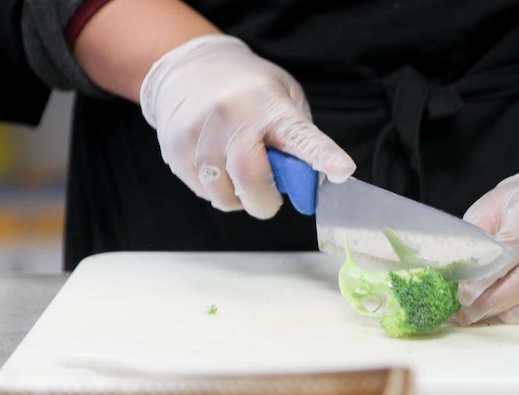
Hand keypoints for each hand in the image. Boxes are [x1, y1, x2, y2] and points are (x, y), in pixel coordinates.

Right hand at [140, 34, 355, 218]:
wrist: (189, 68)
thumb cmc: (249, 90)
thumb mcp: (284, 98)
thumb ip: (298, 138)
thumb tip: (311, 184)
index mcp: (270, 104)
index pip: (300, 135)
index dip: (322, 156)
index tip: (343, 169)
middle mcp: (233, 115)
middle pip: (250, 176)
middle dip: (264, 201)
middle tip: (270, 200)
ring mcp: (199, 131)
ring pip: (221, 192)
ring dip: (238, 197)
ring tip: (241, 177)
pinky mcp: (174, 147)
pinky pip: (201, 190)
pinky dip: (216, 190)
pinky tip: (219, 168)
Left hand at [454, 167, 518, 324]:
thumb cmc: (512, 206)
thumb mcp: (486, 210)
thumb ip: (475, 239)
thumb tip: (456, 275)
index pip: (514, 243)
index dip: (488, 272)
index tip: (465, 294)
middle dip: (495, 299)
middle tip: (466, 312)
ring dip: (512, 310)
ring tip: (482, 315)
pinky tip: (508, 315)